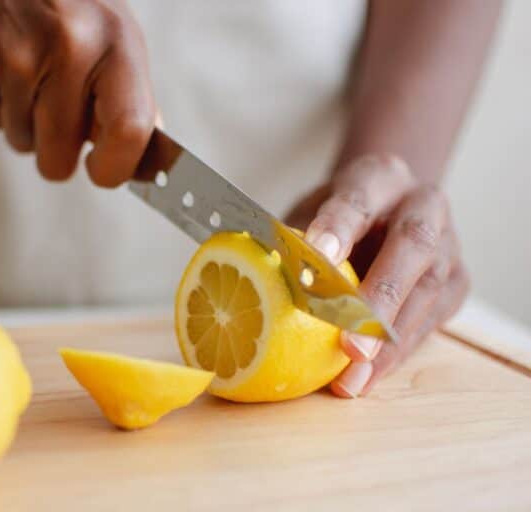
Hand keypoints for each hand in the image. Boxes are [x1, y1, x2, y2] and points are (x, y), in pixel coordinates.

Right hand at [0, 0, 154, 186]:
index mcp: (113, 41)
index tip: (104, 170)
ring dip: (25, 121)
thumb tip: (145, 154)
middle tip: (55, 107)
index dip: (116, 167)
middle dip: (58, 149)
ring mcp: (7, 61)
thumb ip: (129, 92)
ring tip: (24, 67)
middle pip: (59, 161)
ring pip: (21, 143)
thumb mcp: (112, 28)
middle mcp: (64, 51)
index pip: (129, 131)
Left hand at [285, 154, 468, 396]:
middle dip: (380, 298)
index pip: (359, 198)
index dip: (338, 227)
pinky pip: (429, 324)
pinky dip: (396, 356)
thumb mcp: (308, 210)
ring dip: (389, 344)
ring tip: (352, 381)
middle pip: (413, 246)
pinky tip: (365, 380)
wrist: (389, 206)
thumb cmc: (335, 214)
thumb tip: (250, 268)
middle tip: (349, 345)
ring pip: (428, 293)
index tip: (316, 254)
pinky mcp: (456, 285)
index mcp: (381, 176)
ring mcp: (448, 246)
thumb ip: (288, 237)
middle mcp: (424, 206)